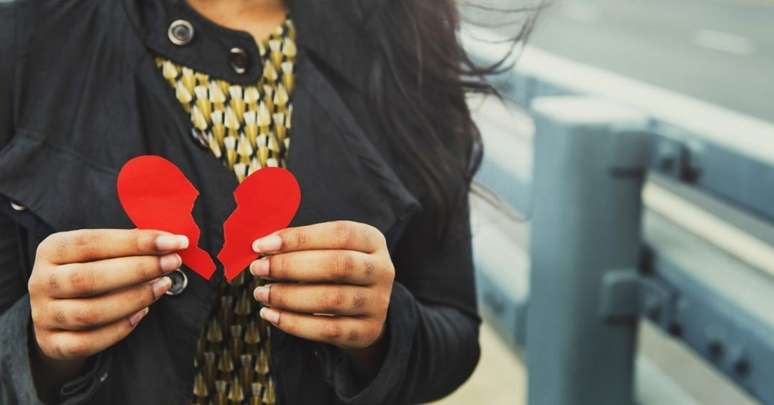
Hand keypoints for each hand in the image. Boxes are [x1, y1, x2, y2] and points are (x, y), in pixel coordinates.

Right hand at [28, 229, 187, 360]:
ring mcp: (44, 315)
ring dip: (134, 299)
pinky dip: (120, 329)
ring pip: (91, 313)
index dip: (135, 242)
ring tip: (163, 286)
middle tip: (172, 263)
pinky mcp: (52, 343)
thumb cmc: (91, 270)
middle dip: (139, 270)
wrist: (60, 310)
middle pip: (90, 279)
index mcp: (51, 249)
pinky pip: (89, 342)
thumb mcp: (100, 252)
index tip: (172, 241)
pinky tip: (143, 313)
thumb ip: (128, 246)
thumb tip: (171, 242)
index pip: (92, 242)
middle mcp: (41, 281)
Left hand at [250, 221, 393, 351]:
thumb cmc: (337, 272)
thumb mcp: (331, 249)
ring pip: (332, 300)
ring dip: (289, 296)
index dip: (299, 238)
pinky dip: (294, 324)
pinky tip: (271, 315)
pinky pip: (328, 329)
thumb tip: (262, 245)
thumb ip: (303, 244)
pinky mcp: (367, 331)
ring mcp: (378, 302)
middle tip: (259, 268)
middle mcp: (381, 270)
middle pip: (338, 265)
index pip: (339, 233)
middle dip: (291, 266)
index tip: (262, 245)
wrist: (365, 310)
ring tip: (262, 293)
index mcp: (372, 240)